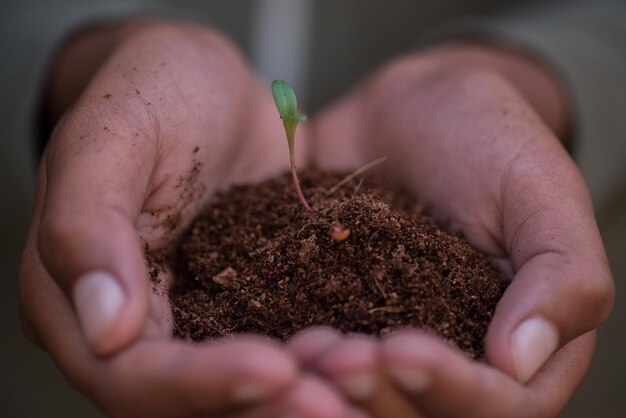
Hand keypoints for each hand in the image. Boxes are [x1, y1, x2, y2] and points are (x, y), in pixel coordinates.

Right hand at [19, 22, 353, 417]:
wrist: (205, 83)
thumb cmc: (148, 91)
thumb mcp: (109, 136)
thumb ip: (85, 224)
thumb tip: (102, 327)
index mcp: (77, 299)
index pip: (131, 376)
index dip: (198, 385)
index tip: (274, 369)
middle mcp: (136, 325)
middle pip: (190, 404)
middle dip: (263, 408)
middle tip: (335, 402)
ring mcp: (194, 318)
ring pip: (240, 388)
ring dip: (298, 395)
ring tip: (359, 379)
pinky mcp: (244, 302)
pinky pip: (277, 344)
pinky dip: (317, 359)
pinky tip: (365, 354)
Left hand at [303, 44, 614, 416]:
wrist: (409, 109)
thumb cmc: (486, 136)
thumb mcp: (540, 189)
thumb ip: (561, 273)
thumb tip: (522, 363)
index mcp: (519, 340)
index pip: (499, 404)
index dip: (451, 390)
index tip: (401, 349)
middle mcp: (454, 354)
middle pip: (422, 414)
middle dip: (379, 397)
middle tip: (337, 357)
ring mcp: (391, 338)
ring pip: (364, 397)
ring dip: (331, 390)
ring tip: (303, 350)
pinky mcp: (338, 314)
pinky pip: (318, 354)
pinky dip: (294, 360)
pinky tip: (271, 338)